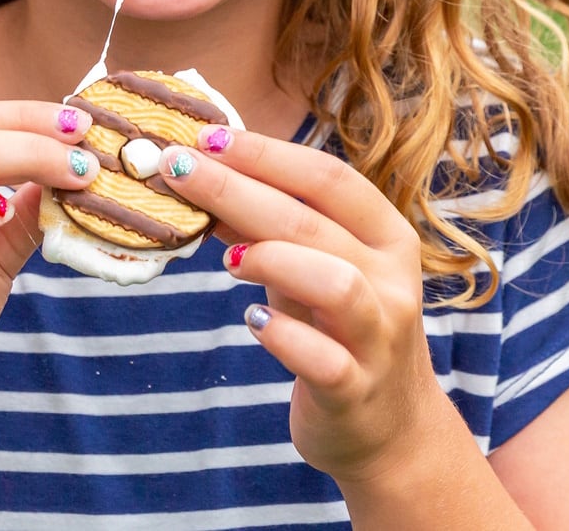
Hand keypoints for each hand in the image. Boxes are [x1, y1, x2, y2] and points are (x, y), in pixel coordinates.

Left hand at [156, 126, 454, 486]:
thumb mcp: (311, 271)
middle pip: (313, 221)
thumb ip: (267, 230)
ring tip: (224, 260)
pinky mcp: (356, 391)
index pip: (329, 177)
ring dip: (270, 259)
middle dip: (236, 189)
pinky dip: (281, 335)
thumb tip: (202, 177)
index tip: (206, 136)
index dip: (266, 153)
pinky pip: (322, 358)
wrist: (392, 431)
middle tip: (176, 170)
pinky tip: (251, 321)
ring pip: (334, 283)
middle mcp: (392, 281)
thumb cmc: (342, 332)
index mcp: (386, 237)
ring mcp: (379, 338)